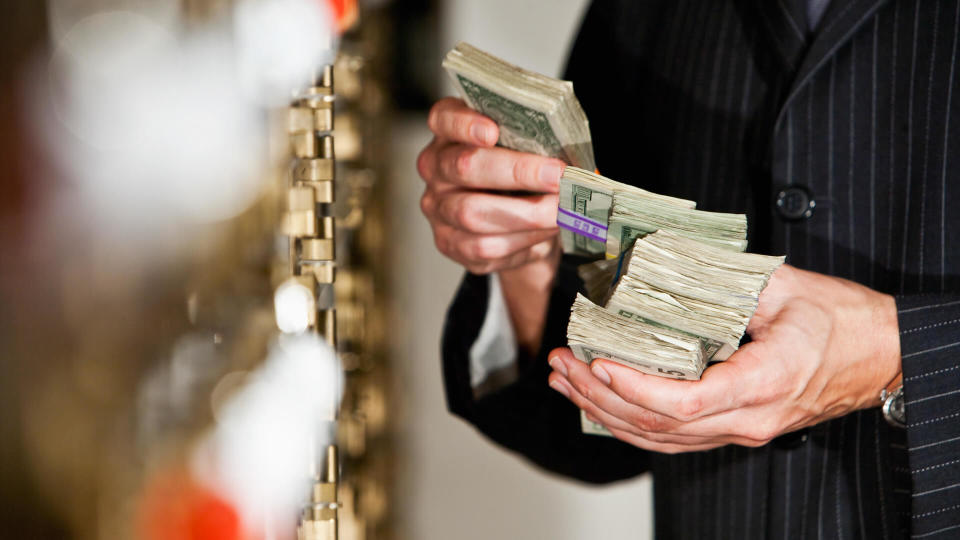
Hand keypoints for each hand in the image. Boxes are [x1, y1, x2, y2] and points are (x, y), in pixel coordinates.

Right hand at [417, 98, 565, 274]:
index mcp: (450, 132)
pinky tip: (545, 233)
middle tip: (557, 176)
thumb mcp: (528, 150)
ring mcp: (438, 207)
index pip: (444, 118)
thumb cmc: (522, 176)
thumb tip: (578, 163)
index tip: (493, 131)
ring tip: (561, 211)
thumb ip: (541, 146)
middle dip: (517, 172)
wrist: (516, 223)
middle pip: (465, 167)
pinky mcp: (450, 243)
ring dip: (527, 214)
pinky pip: (483, 247)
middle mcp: (436, 168)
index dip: (465, 123)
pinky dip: (522, 241)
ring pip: (473, 214)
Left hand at [546, 264, 901, 452]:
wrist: (881, 355)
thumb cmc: (842, 321)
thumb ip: (725, 279)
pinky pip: (676, 437)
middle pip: (660, 425)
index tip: (596, 361)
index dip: (634, 386)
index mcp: (763, 382)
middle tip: (561, 365)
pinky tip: (602, 401)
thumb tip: (665, 262)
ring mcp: (743, 431)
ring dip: (607, 412)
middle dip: (601, 396)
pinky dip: (633, 421)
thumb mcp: (785, 286)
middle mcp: (749, 419)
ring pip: (662, 437)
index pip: (685, 401)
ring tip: (566, 381)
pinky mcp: (736, 428)